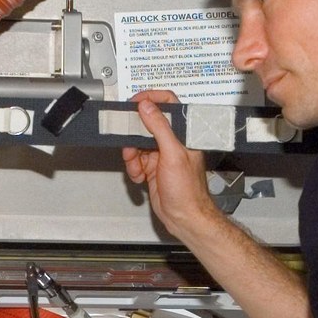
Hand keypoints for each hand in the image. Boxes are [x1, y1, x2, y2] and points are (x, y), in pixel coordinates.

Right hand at [121, 89, 218, 237]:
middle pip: (147, 125)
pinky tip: (140, 176)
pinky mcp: (153, 168)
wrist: (184, 217)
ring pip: (138, 144)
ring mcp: (162, 155)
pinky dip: (133, 168)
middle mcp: (174, 141)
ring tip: (137, 166)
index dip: (151, 100)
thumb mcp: (173, 154)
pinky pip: (136, 160)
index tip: (135, 102)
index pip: (168, 104)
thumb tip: (147, 107)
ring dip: (132, 155)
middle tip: (128, 141)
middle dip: (134, 135)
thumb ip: (159, 127)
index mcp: (185, 133)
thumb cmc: (188, 191)